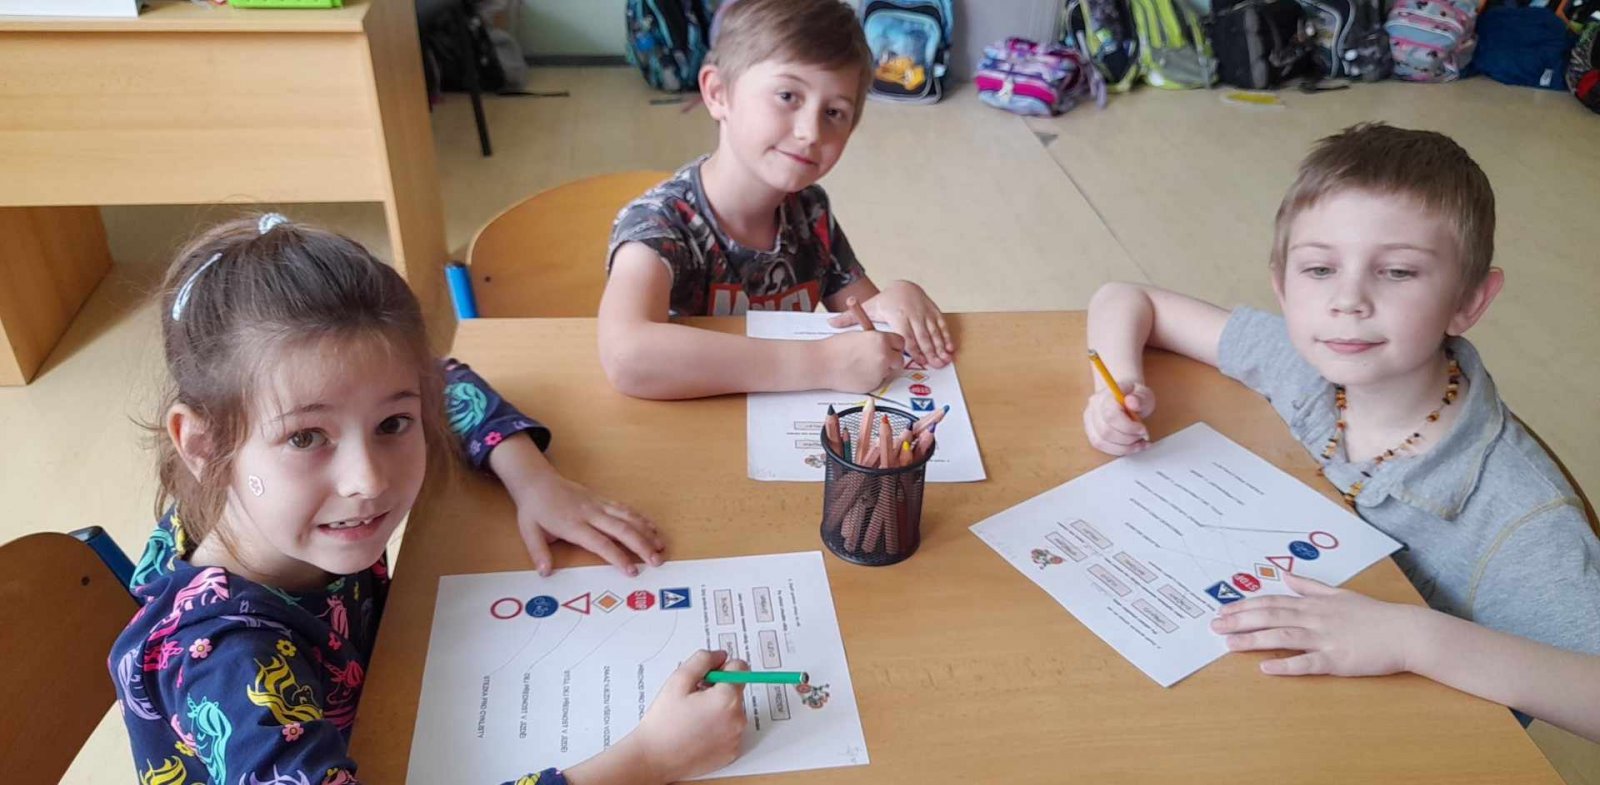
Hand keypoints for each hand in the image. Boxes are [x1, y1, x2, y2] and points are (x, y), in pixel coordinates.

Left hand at [489, 436, 662, 576]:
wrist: (537, 480)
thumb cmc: (534, 508)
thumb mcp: (528, 531)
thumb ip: (538, 552)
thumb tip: (545, 572)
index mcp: (573, 524)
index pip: (601, 543)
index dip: (618, 557)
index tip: (632, 571)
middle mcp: (590, 513)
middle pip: (622, 529)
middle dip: (642, 546)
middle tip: (657, 561)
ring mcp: (599, 504)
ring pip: (628, 517)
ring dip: (647, 532)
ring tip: (662, 547)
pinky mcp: (603, 499)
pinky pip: (626, 509)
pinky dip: (642, 518)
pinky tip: (653, 528)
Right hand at [629, 650, 748, 781]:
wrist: (654, 758)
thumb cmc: (664, 722)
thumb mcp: (678, 680)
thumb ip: (703, 660)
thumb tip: (720, 655)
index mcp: (727, 699)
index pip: (740, 668)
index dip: (721, 667)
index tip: (706, 677)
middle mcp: (738, 719)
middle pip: (736, 690)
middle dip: (718, 689)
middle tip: (693, 698)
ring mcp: (736, 738)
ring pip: (733, 711)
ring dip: (718, 708)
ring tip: (693, 716)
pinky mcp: (731, 753)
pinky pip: (730, 730)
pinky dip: (718, 728)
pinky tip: (697, 731)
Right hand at [819, 330, 905, 392]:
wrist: (823, 363)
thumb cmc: (836, 348)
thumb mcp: (859, 335)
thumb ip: (875, 340)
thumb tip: (884, 344)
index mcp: (881, 339)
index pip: (900, 342)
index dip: (894, 346)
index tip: (890, 348)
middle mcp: (884, 355)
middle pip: (899, 359)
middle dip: (892, 360)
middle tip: (881, 359)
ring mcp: (880, 371)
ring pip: (890, 372)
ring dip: (883, 370)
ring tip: (864, 366)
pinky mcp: (874, 384)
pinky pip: (879, 381)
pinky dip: (872, 378)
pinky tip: (858, 373)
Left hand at [828, 280, 953, 368]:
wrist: (904, 286)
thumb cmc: (885, 301)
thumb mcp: (868, 308)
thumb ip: (850, 317)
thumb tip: (830, 323)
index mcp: (897, 314)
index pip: (906, 334)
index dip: (913, 348)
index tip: (917, 361)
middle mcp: (913, 313)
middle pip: (922, 335)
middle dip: (930, 352)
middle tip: (936, 365)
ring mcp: (925, 312)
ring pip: (933, 332)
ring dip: (940, 347)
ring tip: (945, 360)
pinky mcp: (933, 312)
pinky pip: (941, 326)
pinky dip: (946, 337)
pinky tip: (950, 349)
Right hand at [1082, 382, 1154, 454]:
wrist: (1124, 397)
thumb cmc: (1134, 396)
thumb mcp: (1143, 394)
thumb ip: (1140, 398)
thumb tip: (1132, 402)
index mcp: (1105, 396)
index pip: (1111, 415)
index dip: (1128, 427)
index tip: (1143, 429)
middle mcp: (1093, 408)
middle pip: (1105, 431)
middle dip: (1128, 439)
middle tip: (1142, 436)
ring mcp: (1089, 421)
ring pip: (1101, 442)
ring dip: (1123, 447)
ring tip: (1139, 443)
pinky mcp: (1091, 432)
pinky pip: (1101, 446)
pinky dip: (1118, 450)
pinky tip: (1132, 446)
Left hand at [1210, 573, 1420, 676]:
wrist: (1406, 632)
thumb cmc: (1374, 615)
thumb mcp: (1341, 594)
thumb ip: (1311, 586)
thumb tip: (1287, 575)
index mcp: (1314, 604)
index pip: (1272, 601)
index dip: (1245, 606)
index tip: (1222, 610)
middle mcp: (1315, 619)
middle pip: (1270, 616)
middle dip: (1239, 621)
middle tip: (1213, 626)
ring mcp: (1326, 639)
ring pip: (1282, 637)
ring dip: (1253, 640)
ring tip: (1228, 644)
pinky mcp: (1337, 661)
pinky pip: (1308, 663)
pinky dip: (1286, 665)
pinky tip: (1266, 668)